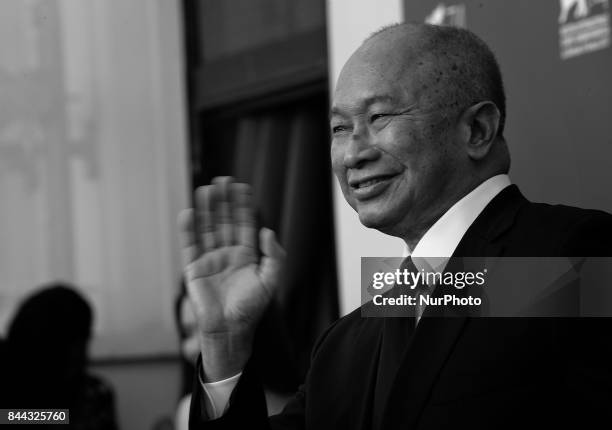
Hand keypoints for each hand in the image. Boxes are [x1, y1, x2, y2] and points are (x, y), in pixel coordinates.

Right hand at [178, 177, 284, 379]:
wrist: (229, 330)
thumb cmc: (251, 308)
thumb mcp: (270, 281)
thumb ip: (274, 256)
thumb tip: (268, 230)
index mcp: (246, 254)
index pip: (243, 224)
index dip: (242, 206)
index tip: (242, 187)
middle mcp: (227, 253)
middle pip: (224, 221)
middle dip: (224, 201)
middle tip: (223, 180)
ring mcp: (210, 259)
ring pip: (207, 228)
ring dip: (207, 209)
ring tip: (206, 189)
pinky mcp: (194, 268)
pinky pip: (190, 244)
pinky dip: (188, 229)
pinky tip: (189, 212)